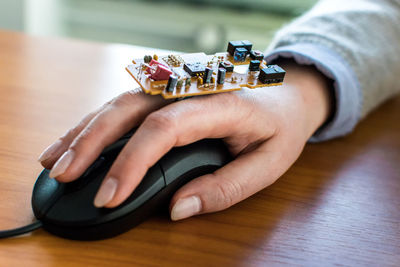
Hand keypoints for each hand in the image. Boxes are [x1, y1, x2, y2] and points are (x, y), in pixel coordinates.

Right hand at [38, 62, 330, 220]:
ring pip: (120, 102)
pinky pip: (125, 104)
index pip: (164, 127)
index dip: (132, 160)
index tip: (112, 195)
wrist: (286, 100)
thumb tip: (179, 207)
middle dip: (93, 142)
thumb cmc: (278, 130)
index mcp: (220, 103)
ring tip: (57, 158)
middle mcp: (190, 87)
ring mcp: (176, 86)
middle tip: (66, 174)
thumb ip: (226, 188)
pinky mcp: (166, 92)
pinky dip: (97, 122)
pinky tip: (78, 138)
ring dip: (85, 130)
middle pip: (131, 108)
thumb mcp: (267, 165)